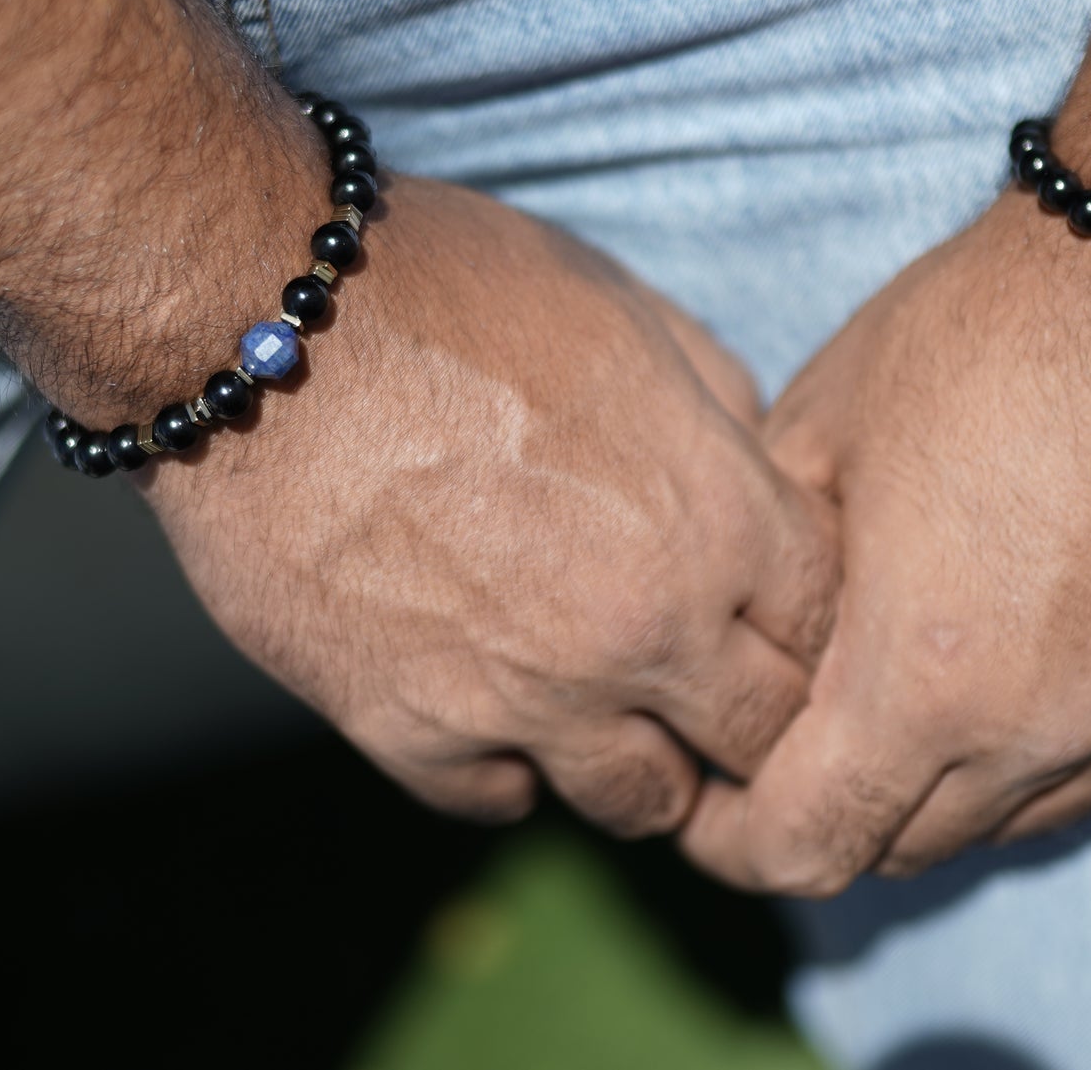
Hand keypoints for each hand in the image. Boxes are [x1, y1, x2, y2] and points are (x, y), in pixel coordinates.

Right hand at [140, 175, 838, 835]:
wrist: (262, 321)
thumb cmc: (451, 289)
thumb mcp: (625, 310)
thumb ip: (716, 404)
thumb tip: (745, 465)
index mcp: (713, 518)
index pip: (828, 631)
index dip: (807, 624)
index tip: (769, 618)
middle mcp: (641, 629)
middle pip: (760, 740)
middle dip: (747, 715)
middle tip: (710, 688)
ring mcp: (524, 693)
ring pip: (642, 803)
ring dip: (642, 764)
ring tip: (610, 716)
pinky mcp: (407, 727)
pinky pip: (496, 802)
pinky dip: (509, 770)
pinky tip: (494, 716)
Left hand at [682, 195, 1090, 893]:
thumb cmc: (983, 335)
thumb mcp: (817, 436)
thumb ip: (775, 583)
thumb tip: (752, 659)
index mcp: (921, 677)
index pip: (806, 849)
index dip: (735, 843)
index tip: (709, 804)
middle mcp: (1039, 734)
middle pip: (900, 850)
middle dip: (829, 812)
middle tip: (794, 745)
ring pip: (1004, 829)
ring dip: (936, 794)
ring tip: (904, 705)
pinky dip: (1043, 773)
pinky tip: (1015, 695)